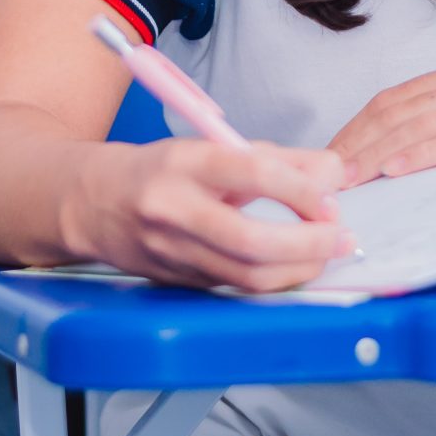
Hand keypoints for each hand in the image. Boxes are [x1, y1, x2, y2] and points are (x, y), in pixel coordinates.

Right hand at [61, 140, 354, 291]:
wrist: (94, 204)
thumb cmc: (161, 172)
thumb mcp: (214, 148)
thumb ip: (278, 160)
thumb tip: (334, 173)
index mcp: (185, 165)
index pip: (252, 173)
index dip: (300, 190)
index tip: (330, 199)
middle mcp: (174, 210)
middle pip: (250, 240)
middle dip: (308, 244)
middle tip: (340, 237)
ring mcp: (173, 252)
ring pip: (246, 275)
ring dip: (298, 269)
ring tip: (326, 253)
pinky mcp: (178, 282)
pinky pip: (236, 287)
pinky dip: (274, 279)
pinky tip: (294, 266)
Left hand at [329, 58, 435, 181]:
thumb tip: (408, 161)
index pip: (393, 100)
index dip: (354, 130)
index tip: (329, 159)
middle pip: (394, 111)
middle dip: (352, 146)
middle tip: (322, 177)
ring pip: (416, 125)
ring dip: (372, 155)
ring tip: (345, 181)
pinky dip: (419, 154)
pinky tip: (395, 169)